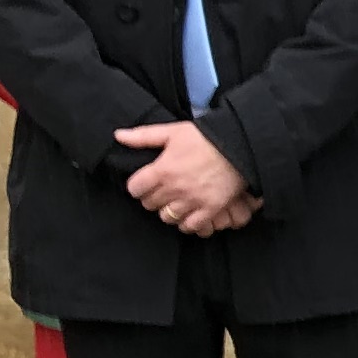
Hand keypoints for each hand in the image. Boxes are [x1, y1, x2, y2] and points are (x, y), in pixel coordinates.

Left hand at [116, 121, 253, 236]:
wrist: (240, 146)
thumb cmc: (205, 137)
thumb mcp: (173, 131)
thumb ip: (144, 136)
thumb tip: (118, 136)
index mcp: (162, 170)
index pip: (135, 189)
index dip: (138, 185)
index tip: (146, 182)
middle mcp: (174, 188)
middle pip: (149, 204)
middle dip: (153, 197)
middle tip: (162, 190)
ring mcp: (192, 201)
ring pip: (167, 217)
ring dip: (169, 210)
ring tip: (176, 202)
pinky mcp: (210, 209)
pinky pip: (190, 226)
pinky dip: (187, 222)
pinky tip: (190, 213)